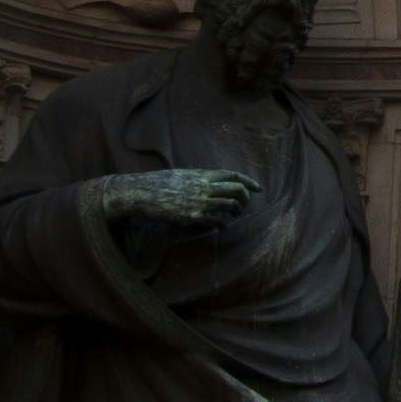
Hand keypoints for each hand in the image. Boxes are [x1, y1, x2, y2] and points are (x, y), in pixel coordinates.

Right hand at [91, 167, 253, 237]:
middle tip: (243, 206)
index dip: (249, 181)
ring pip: (230, 206)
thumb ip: (197, 177)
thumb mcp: (181, 174)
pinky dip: (222, 224)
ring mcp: (198, 201)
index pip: (233, 175)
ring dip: (235, 212)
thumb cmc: (157, 184)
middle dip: (245, 199)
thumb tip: (208, 181)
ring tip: (233, 217)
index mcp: (202, 174)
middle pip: (236, 190)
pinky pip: (216, 221)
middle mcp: (203, 187)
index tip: (259, 188)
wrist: (140, 193)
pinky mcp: (191, 216)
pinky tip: (220, 227)